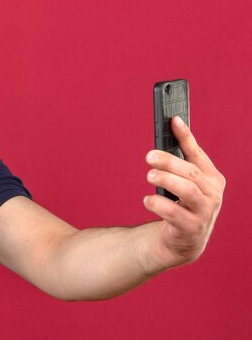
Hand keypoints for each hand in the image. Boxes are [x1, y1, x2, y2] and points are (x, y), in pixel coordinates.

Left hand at [143, 116, 224, 271]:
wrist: (184, 240)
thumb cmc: (181, 204)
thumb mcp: (183, 182)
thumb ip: (178, 161)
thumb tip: (168, 130)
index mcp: (211, 178)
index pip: (197, 153)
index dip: (186, 136)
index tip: (173, 120)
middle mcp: (212, 194)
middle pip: (191, 172)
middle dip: (169, 161)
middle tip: (149, 156)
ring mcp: (205, 212)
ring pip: (187, 191)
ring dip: (167, 180)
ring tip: (149, 175)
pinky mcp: (192, 228)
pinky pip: (176, 215)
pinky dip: (160, 205)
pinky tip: (147, 200)